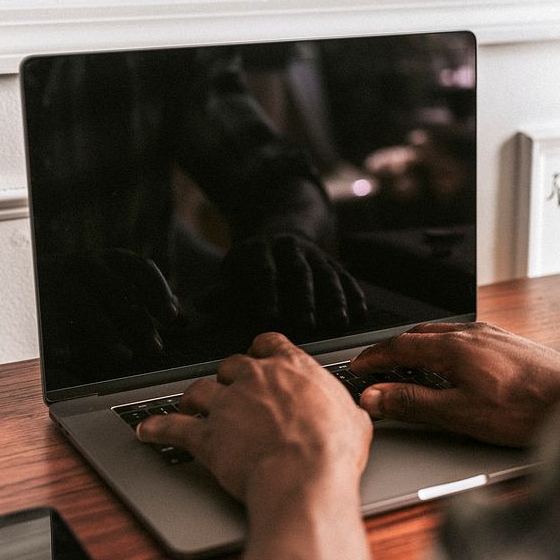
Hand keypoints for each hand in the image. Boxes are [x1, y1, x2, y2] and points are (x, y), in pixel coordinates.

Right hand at [39, 249, 180, 375]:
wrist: (45, 274)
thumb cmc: (99, 286)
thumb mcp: (127, 284)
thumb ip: (154, 300)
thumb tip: (183, 319)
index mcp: (114, 258)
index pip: (142, 270)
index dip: (159, 292)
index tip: (171, 316)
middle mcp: (88, 263)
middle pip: (120, 294)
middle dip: (140, 323)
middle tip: (156, 348)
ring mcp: (62, 280)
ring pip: (89, 309)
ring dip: (108, 335)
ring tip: (125, 355)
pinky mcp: (42, 300)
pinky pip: (53, 322)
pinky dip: (62, 340)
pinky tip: (69, 357)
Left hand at [138, 333, 372, 559]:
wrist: (303, 476)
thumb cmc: (332, 450)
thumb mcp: (354, 420)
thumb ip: (346, 408)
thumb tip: (354, 411)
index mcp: (292, 368)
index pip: (269, 344)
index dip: (260, 351)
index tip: (257, 357)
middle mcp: (255, 379)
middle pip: (230, 365)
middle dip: (226, 377)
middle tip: (227, 389)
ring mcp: (227, 405)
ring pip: (198, 390)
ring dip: (192, 398)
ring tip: (188, 405)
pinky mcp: (206, 435)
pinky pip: (173, 427)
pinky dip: (158, 427)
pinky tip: (148, 429)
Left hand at [205, 234, 366, 334]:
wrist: (282, 234)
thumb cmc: (252, 265)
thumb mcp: (234, 272)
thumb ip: (222, 291)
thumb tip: (201, 303)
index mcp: (260, 248)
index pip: (264, 271)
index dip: (267, 294)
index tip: (269, 317)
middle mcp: (289, 247)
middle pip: (299, 272)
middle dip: (304, 299)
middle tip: (307, 324)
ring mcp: (314, 252)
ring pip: (327, 274)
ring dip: (334, 299)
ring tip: (338, 322)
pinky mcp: (333, 262)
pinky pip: (346, 276)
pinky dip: (354, 294)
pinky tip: (359, 313)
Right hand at [350, 322, 559, 446]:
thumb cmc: (526, 408)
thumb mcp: (460, 413)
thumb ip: (414, 403)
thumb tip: (376, 396)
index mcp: (454, 347)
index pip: (400, 347)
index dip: (374, 358)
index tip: (357, 367)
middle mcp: (472, 333)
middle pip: (419, 335)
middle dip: (392, 349)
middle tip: (375, 365)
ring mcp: (492, 335)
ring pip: (443, 334)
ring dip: (418, 346)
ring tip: (406, 363)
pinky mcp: (508, 342)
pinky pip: (463, 337)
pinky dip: (443, 347)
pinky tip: (451, 363)